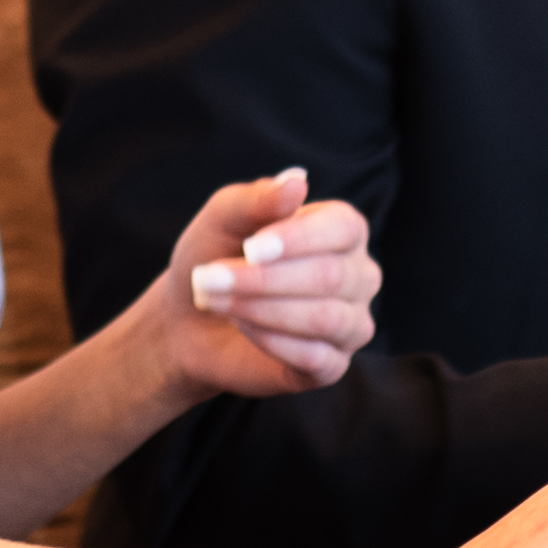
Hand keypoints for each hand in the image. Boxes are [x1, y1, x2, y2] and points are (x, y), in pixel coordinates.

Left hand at [127, 169, 378, 398]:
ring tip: (216, 300)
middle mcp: (358, 275)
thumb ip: (258, 198)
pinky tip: (242, 327)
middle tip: (209, 279)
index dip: (298, 239)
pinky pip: (318, 359)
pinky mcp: (331, 366)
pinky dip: (272, 343)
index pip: (343, 229)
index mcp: (342, 230)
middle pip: (330, 276)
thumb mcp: (223, 218)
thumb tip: (297, 181)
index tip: (250, 248)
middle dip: (263, 280)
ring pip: (326, 319)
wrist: (189, 319)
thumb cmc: (214, 256)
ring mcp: (350, 324)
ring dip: (262, 309)